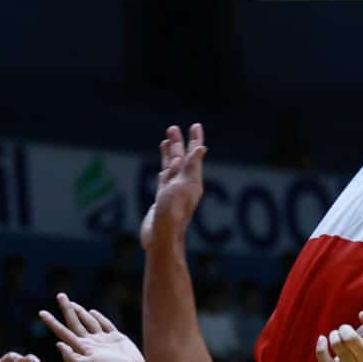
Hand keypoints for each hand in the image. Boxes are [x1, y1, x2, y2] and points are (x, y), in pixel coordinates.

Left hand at [39, 295, 144, 361]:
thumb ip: (72, 357)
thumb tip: (58, 344)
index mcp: (82, 348)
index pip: (64, 332)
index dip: (52, 322)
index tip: (41, 312)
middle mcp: (90, 342)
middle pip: (74, 322)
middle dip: (66, 309)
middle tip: (60, 295)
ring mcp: (102, 339)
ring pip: (88, 322)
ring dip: (80, 312)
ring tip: (72, 304)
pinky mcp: (115, 338)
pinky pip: (105, 324)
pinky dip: (98, 317)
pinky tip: (92, 312)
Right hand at [140, 124, 205, 250]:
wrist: (161, 235)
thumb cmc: (173, 212)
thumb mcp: (183, 186)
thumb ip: (190, 167)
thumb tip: (201, 148)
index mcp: (192, 179)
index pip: (194, 154)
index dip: (195, 140)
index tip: (196, 126)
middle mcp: (183, 183)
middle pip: (181, 157)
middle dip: (179, 142)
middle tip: (173, 128)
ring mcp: (172, 190)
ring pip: (171, 166)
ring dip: (170, 153)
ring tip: (166, 140)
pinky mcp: (163, 198)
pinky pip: (164, 178)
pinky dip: (163, 168)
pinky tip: (164, 166)